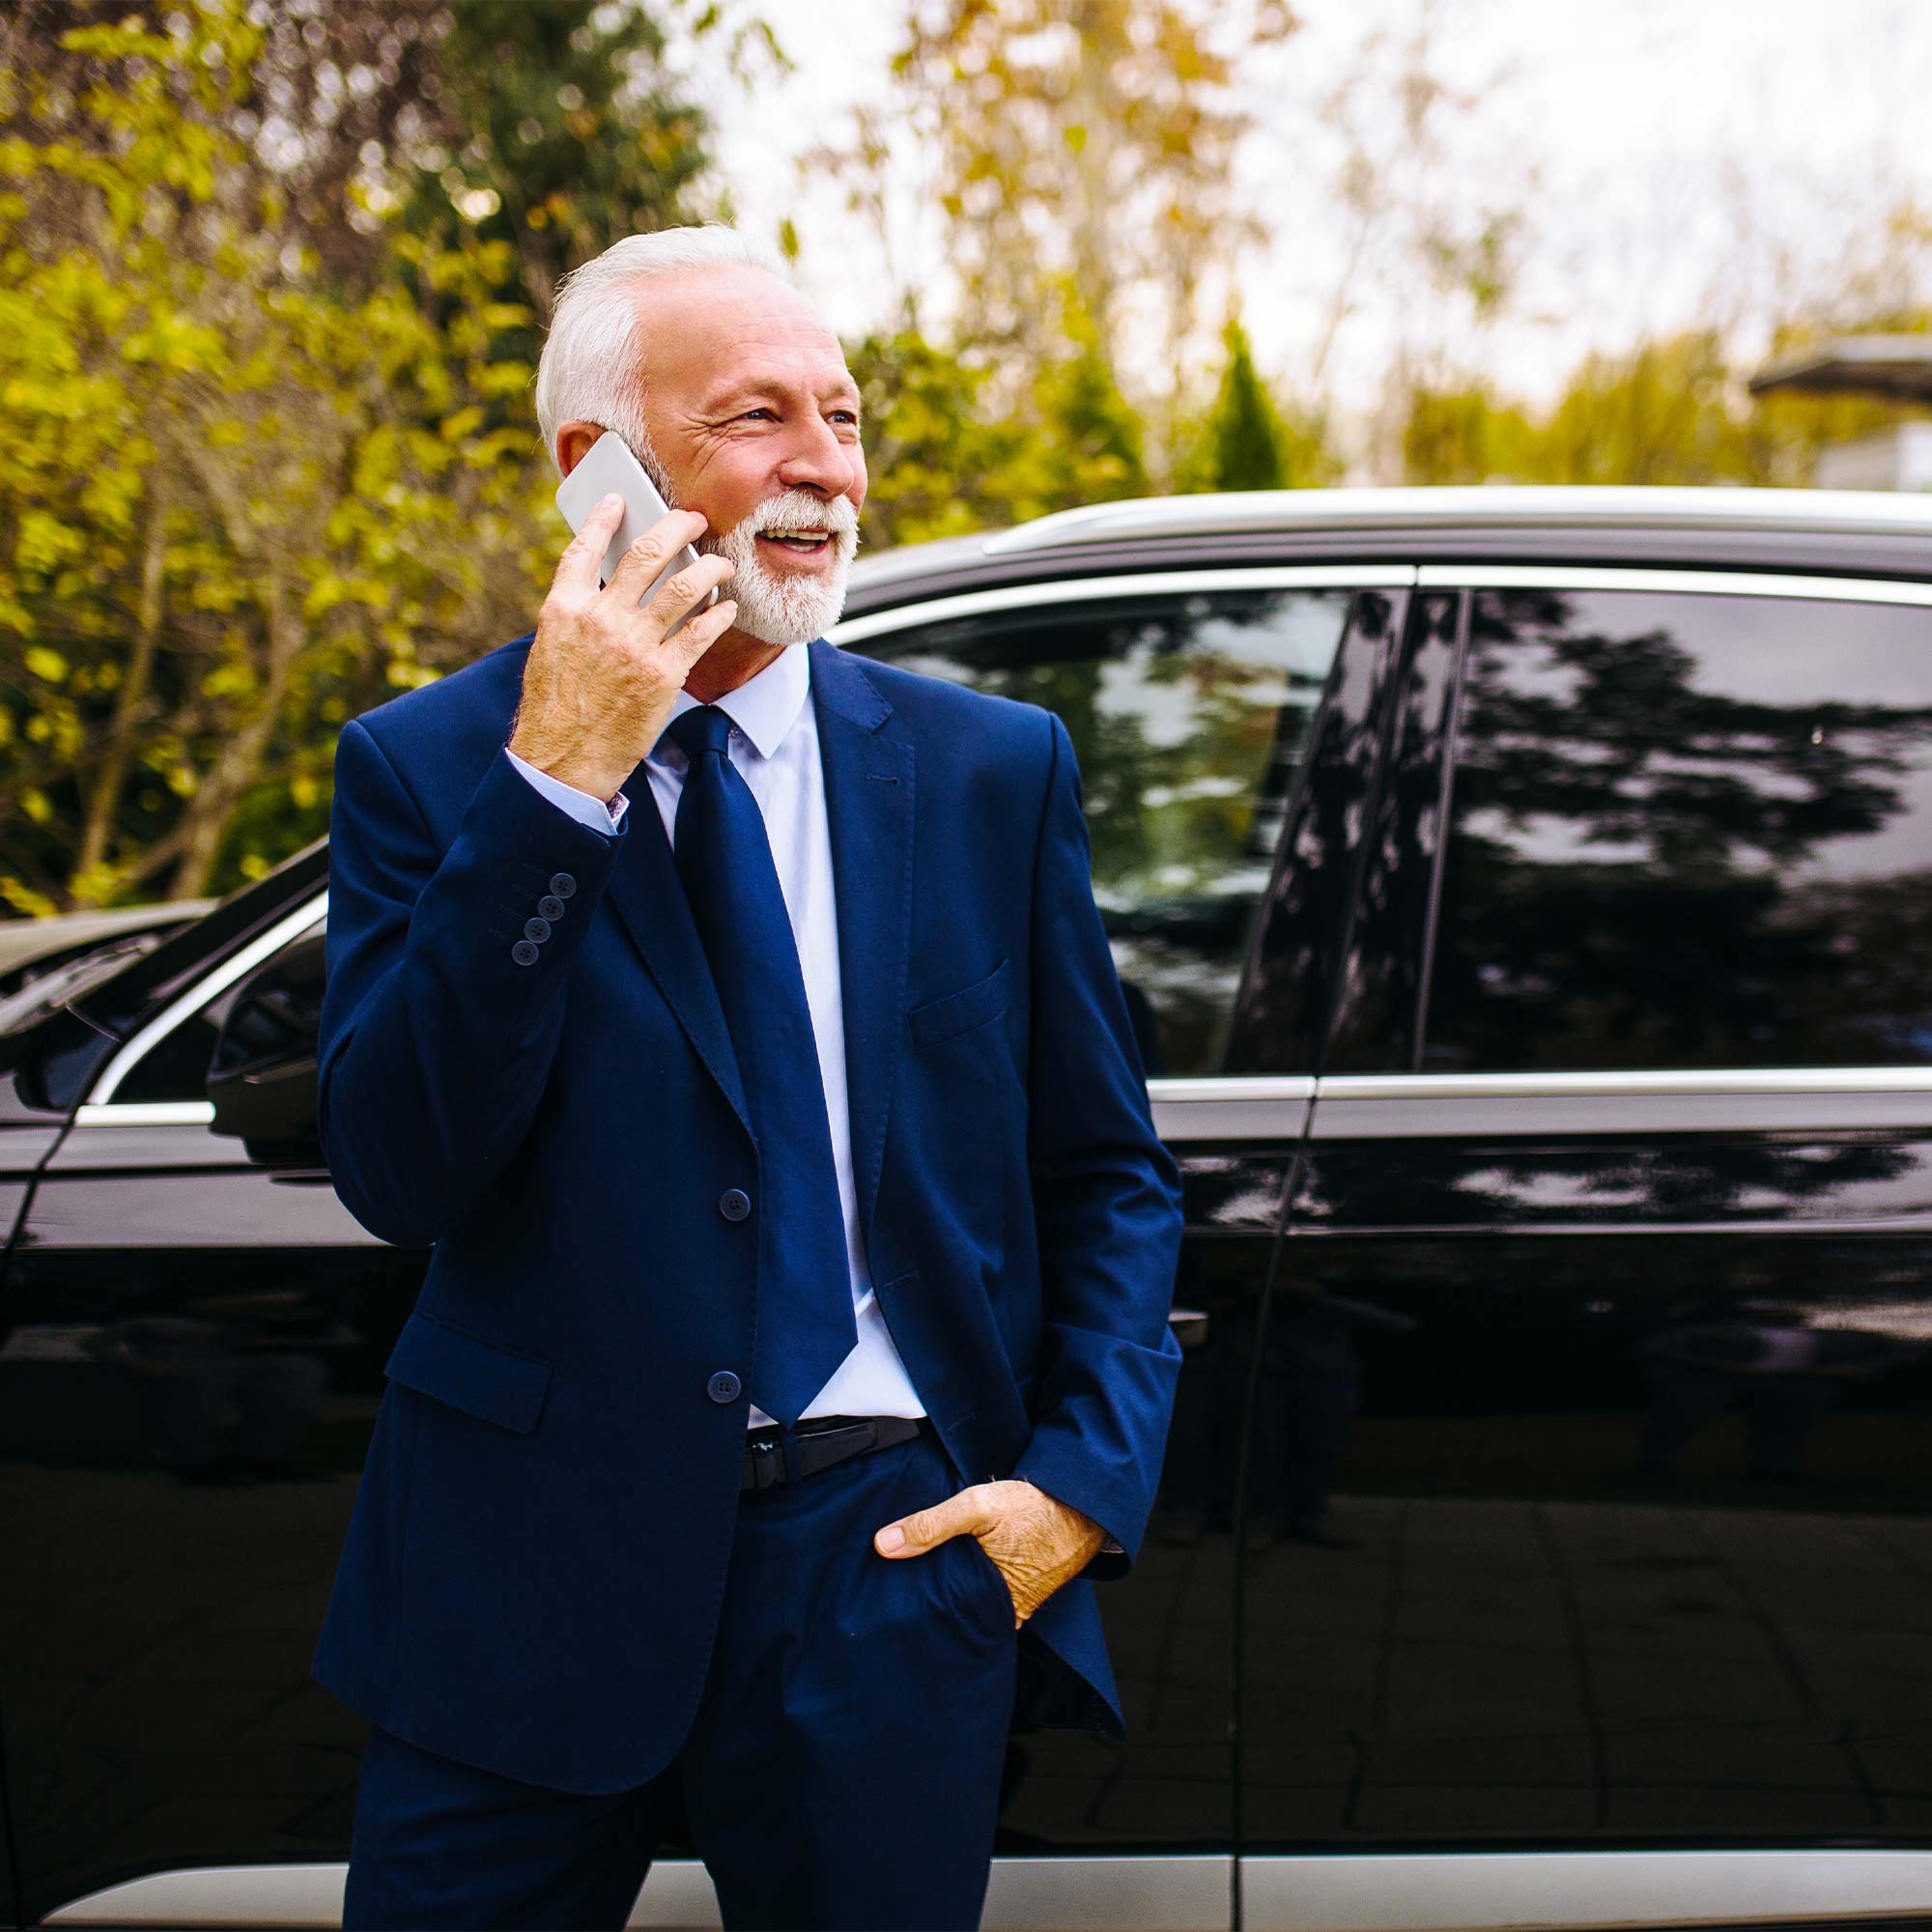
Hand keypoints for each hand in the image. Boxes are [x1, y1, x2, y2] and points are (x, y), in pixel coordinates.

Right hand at [508, 496, 737, 800]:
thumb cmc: (555, 709)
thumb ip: (577, 616)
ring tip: (722, 565)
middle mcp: (600, 619)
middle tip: (695, 520)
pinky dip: (720, 614)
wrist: (563, 759)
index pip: (584, 549)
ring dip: (711, 569)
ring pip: (684, 586)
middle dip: (678, 528)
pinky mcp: (664, 674)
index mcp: (564, 609)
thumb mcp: (552, 651)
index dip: (603, 518)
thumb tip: (605, 589)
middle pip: (647, 554)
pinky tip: (727, 608)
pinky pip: (702, 631)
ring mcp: (634, 645)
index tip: (620, 501)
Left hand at [873, 1478, 1105, 1627]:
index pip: (941, 1617)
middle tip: (897, 1584)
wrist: (1080, 1503)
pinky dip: (970, 1582)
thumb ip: (932, 1525)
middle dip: (929, 1599)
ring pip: (969, 1602)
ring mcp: (1014, 1605)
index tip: (889, 1594)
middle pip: (954, 1612)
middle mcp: (1005, 1615)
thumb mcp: (978, 1506)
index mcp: (992, 1604)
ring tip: (920, 1574)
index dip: (914, 1604)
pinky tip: (953, 1566)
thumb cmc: (1034, 1508)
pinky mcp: (1019, 1592)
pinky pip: (986, 1594)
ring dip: (950, 1588)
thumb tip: (884, 1545)